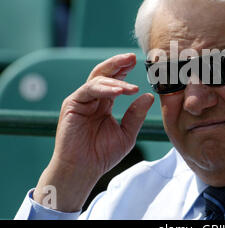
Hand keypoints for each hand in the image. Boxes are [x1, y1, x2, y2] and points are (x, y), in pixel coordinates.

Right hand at [33, 53, 153, 211]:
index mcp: (104, 103)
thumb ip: (136, 114)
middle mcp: (92, 99)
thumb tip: (148, 96)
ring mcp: (81, 100)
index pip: (115, 81)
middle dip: (118, 63)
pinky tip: (119, 91)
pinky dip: (105, 88)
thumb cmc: (102, 155)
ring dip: (116, 80)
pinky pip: (89, 90)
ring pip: (98, 80)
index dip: (125, 70)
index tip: (138, 62)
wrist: (83, 170)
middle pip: (104, 73)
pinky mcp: (72, 104)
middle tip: (133, 57)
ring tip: (132, 87)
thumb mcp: (126, 133)